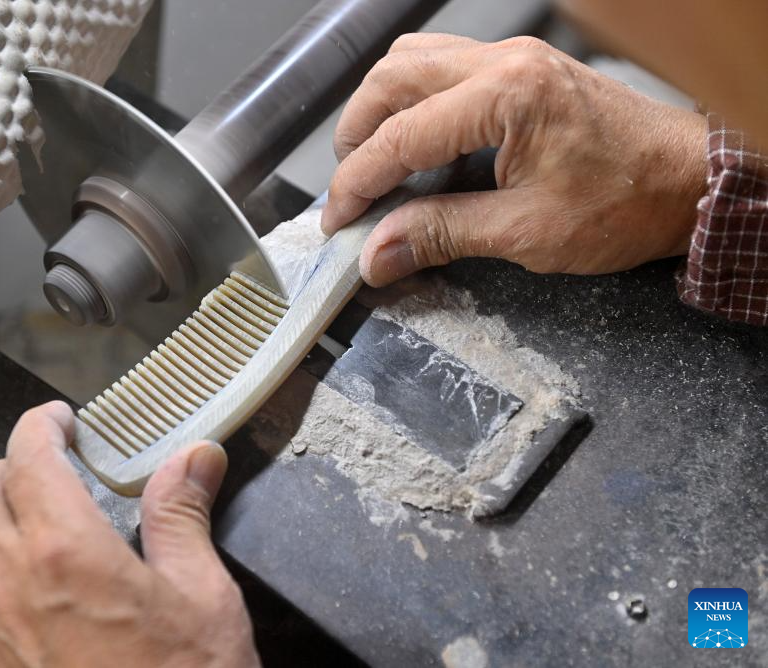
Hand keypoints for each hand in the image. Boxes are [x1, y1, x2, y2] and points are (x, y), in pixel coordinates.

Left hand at [0, 402, 257, 667]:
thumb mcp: (202, 595)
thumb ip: (182, 516)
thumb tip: (195, 457)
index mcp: (68, 552)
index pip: (28, 457)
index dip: (40, 425)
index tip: (58, 421)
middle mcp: (11, 586)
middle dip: (4, 467)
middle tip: (45, 471)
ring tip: (23, 526)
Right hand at [322, 34, 708, 285]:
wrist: (689, 182)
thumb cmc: (626, 203)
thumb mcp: (525, 233)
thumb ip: (441, 235)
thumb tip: (378, 254)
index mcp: (507, 96)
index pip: (401, 136)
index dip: (357, 183)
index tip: (338, 220)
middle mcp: (505, 61)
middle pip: (392, 79)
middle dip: (356, 137)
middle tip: (350, 192)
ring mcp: (513, 58)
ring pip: (412, 61)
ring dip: (380, 110)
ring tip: (373, 164)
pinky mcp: (521, 69)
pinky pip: (444, 65)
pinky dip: (413, 100)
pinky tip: (414, 140)